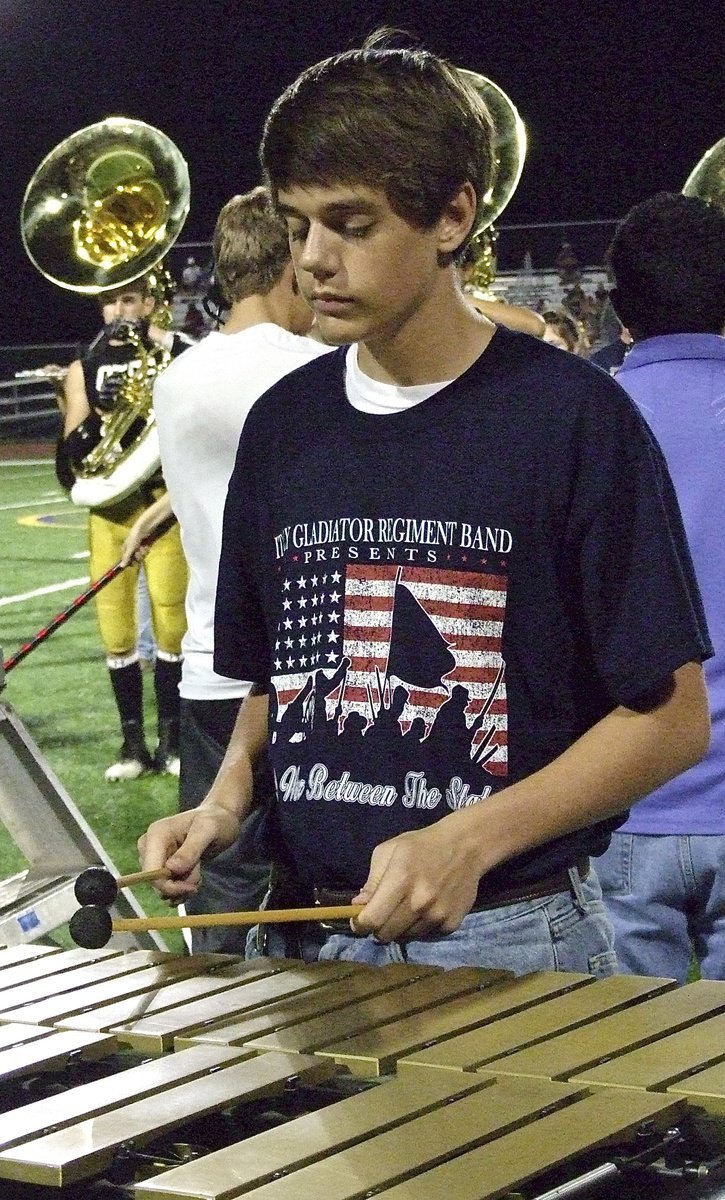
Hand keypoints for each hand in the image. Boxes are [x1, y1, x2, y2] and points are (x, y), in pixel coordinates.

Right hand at [120, 521, 149, 566]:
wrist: (144, 528)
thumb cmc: (134, 537)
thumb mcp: (130, 548)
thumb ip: (126, 558)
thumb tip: (121, 566)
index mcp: (125, 548)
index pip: (126, 559)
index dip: (130, 562)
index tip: (134, 564)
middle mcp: (131, 548)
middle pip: (134, 558)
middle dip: (138, 557)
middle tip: (139, 554)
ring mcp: (138, 547)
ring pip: (140, 555)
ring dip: (142, 553)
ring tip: (143, 548)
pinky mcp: (144, 545)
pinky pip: (145, 551)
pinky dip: (146, 549)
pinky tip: (146, 546)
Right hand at [137, 804, 241, 900]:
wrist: (220, 819)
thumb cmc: (215, 820)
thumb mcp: (208, 830)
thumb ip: (191, 848)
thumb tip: (171, 868)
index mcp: (156, 834)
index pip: (150, 871)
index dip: (168, 886)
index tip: (192, 888)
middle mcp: (149, 846)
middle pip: (156, 881)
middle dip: (179, 885)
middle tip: (199, 878)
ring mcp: (155, 856)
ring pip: (163, 886)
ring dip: (183, 886)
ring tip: (198, 873)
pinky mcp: (162, 864)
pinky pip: (166, 886)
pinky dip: (182, 887)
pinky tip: (194, 877)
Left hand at [350, 811, 482, 941]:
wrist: (466, 846)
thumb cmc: (422, 845)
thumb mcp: (389, 850)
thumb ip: (372, 880)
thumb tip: (358, 906)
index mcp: (400, 880)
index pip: (372, 920)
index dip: (360, 925)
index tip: (358, 922)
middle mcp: (419, 902)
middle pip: (386, 935)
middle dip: (378, 927)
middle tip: (383, 914)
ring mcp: (437, 915)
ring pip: (405, 938)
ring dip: (400, 928)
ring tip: (407, 908)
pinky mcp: (451, 924)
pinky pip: (425, 936)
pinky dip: (420, 927)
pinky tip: (425, 909)